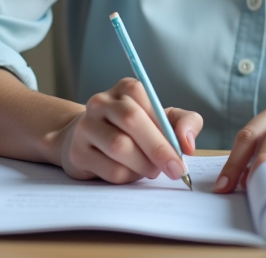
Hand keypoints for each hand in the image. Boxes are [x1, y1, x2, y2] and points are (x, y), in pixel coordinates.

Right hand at [53, 77, 202, 184]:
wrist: (89, 142)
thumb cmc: (132, 131)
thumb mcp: (161, 121)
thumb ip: (183, 123)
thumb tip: (188, 143)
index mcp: (125, 89)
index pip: (149, 104)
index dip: (168, 130)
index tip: (183, 153)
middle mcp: (101, 102)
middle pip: (131, 121)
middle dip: (159, 149)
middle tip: (176, 170)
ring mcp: (86, 126)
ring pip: (119, 146)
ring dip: (143, 165)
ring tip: (150, 170)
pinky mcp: (77, 153)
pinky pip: (110, 169)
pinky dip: (128, 177)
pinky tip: (130, 173)